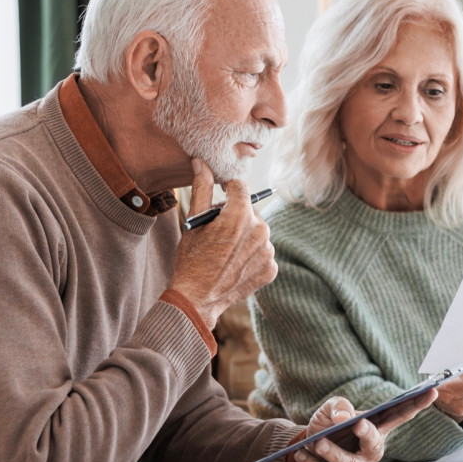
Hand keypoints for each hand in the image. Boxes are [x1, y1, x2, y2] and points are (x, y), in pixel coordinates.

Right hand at [169, 159, 276, 327]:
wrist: (197, 298)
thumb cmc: (191, 259)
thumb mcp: (194, 221)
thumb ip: (202, 189)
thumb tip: (201, 162)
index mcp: (240, 215)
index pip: (241, 188)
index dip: (228, 191)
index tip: (220, 199)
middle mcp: (260, 230)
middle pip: (250, 212)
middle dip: (236, 217)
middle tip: (218, 234)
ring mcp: (268, 251)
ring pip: (258, 233)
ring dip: (245, 237)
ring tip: (226, 252)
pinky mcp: (271, 269)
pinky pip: (264, 254)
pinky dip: (252, 257)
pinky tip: (235, 265)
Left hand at [295, 390, 436, 461]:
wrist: (306, 454)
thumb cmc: (325, 429)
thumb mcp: (328, 412)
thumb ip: (338, 407)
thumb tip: (344, 416)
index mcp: (377, 428)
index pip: (400, 414)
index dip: (417, 404)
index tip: (432, 391)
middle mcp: (374, 451)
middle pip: (375, 443)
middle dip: (367, 433)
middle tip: (357, 423)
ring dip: (331, 453)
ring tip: (315, 442)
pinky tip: (302, 453)